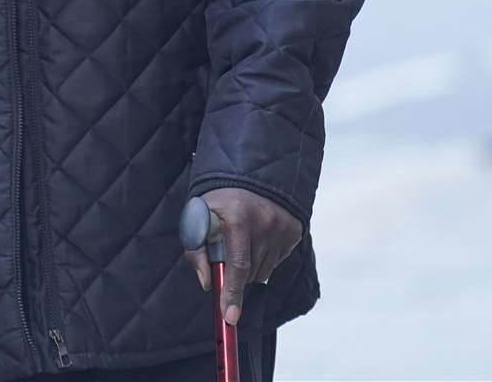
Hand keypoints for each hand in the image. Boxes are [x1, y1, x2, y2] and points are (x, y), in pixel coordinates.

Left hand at [184, 187, 302, 326]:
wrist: (250, 176)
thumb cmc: (219, 200)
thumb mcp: (198, 216)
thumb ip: (195, 249)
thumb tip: (207, 283)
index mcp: (238, 217)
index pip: (237, 265)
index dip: (232, 293)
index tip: (230, 316)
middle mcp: (266, 223)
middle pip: (250, 273)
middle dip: (235, 273)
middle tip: (226, 251)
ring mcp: (284, 227)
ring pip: (263, 271)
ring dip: (250, 267)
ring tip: (241, 241)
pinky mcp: (295, 231)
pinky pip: (276, 261)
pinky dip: (264, 257)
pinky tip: (257, 237)